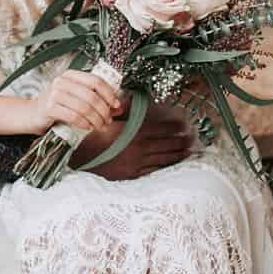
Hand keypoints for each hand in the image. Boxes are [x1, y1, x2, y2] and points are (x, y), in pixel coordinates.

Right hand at [26, 70, 122, 135]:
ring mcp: (54, 93)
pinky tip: (88, 127)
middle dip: (103, 110)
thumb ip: (96, 102)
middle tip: (108, 120)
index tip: (116, 105)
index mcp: (71, 75)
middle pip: (91, 95)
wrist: (31, 115)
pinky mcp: (49, 108)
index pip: (95, 80)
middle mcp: (62, 81)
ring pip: (84, 107)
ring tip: (100, 126)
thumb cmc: (56, 107)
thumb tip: (119, 108)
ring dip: (96, 119)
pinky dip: (84, 123)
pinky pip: (73, 116)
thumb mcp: (76, 100)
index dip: (109, 93)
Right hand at [74, 103, 194, 180]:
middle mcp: (138, 148)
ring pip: (163, 158)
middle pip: (166, 144)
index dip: (173, 126)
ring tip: (188, 149)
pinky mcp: (134, 174)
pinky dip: (167, 166)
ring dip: (178, 153)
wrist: (81, 163)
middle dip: (180, 140)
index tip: (183, 123)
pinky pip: (155, 170)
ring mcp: (137, 163)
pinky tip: (173, 163)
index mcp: (132, 132)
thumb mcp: (106, 122)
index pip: (160, 128)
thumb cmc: (92, 139)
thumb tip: (131, 99)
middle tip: (191, 137)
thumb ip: (122, 112)